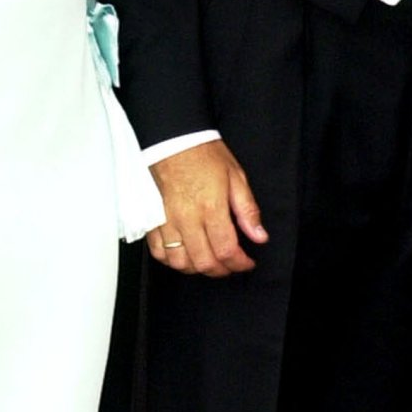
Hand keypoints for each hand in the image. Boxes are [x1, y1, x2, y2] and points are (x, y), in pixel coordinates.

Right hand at [148, 138, 266, 275]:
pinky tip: (184, 256)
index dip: (240, 263)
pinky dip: (172, 261)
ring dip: (197, 269)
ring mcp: (167, 221)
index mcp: (211, 207)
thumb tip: (259, 235)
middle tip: (231, 265)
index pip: (226, 249)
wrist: (173, 140)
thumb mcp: (236, 177)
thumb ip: (248, 210)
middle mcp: (187, 218)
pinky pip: (158, 252)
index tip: (247, 262)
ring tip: (209, 261)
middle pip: (204, 262)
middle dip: (222, 270)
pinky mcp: (152, 220)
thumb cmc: (203, 154)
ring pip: (180, 262)